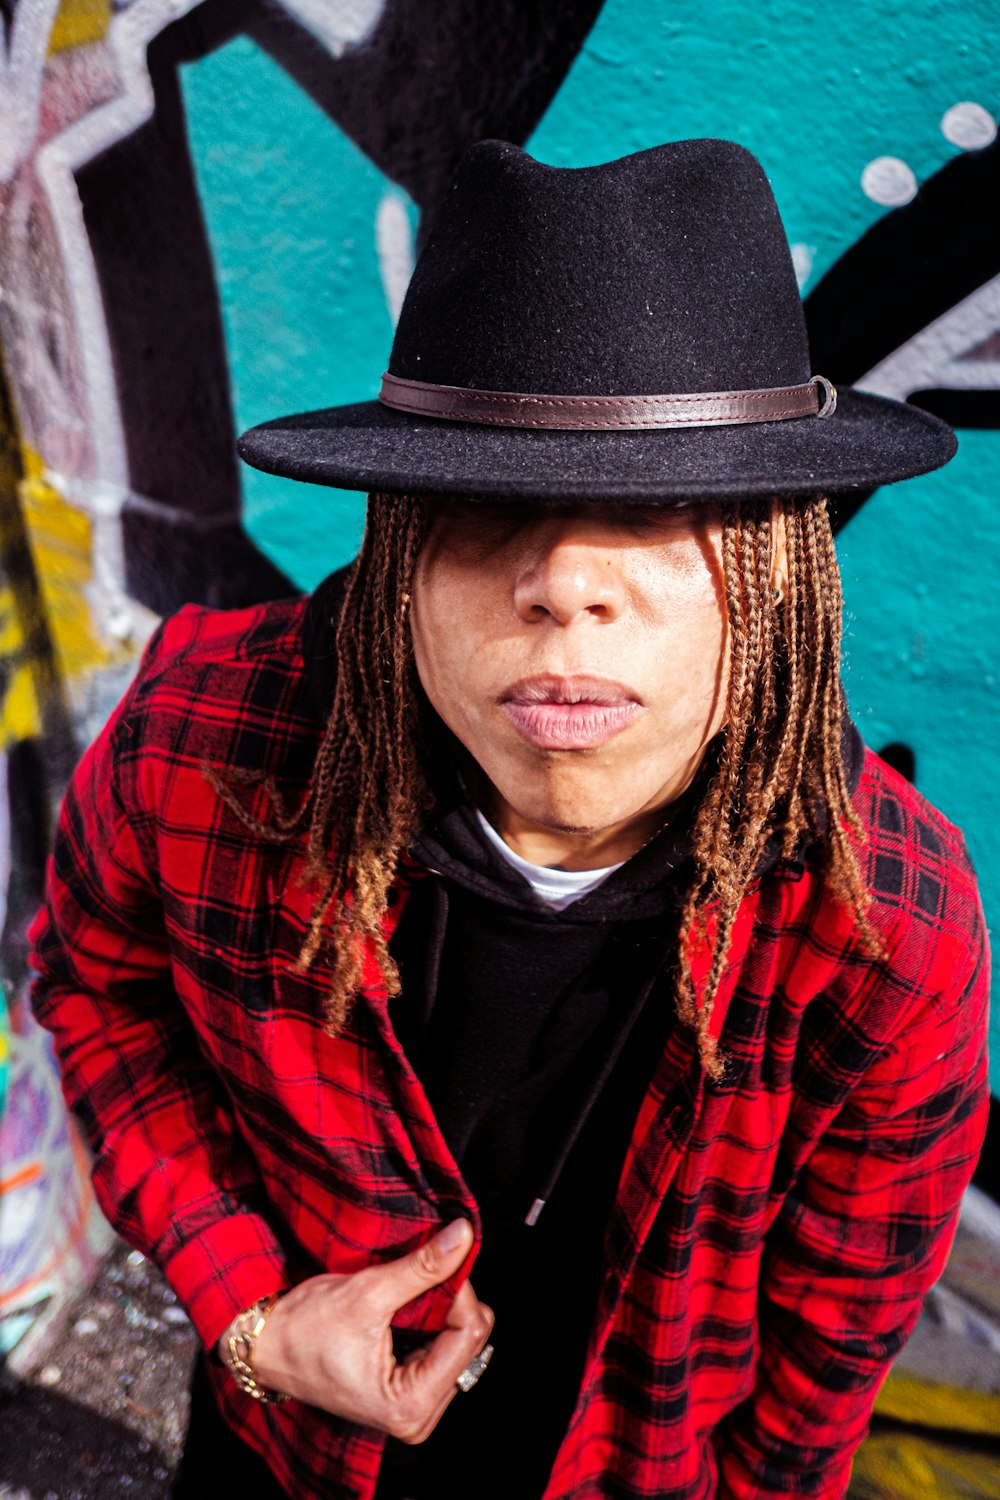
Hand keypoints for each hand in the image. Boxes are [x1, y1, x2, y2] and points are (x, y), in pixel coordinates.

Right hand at [235, 1219, 492, 1441]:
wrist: (267, 1347)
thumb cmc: (305, 1329)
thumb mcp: (368, 1292)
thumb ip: (423, 1267)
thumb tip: (464, 1236)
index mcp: (410, 1405)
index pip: (468, 1335)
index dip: (457, 1291)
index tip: (436, 1262)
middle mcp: (417, 1419)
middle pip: (469, 1343)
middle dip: (450, 1304)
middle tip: (416, 1280)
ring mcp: (414, 1412)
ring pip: (459, 1347)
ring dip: (441, 1313)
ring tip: (404, 1299)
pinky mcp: (407, 1398)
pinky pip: (441, 1354)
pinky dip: (431, 1326)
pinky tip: (405, 1313)